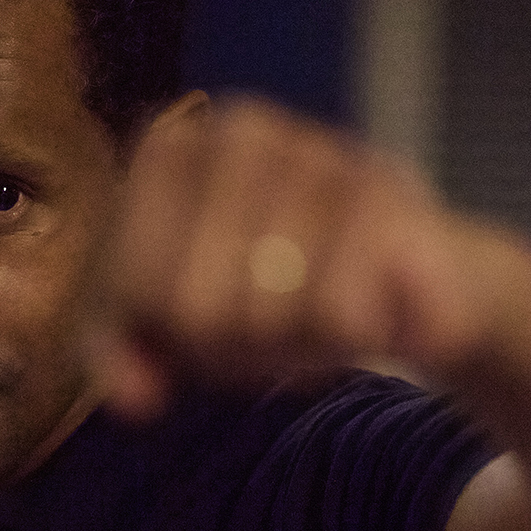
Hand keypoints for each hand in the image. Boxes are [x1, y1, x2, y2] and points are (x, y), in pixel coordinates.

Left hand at [96, 95, 530, 421]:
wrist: (407, 276)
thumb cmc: (271, 291)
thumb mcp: (173, 326)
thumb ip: (123, 356)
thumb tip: (133, 398)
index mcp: (168, 151)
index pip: (132, 287)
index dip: (166, 331)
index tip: (199, 315)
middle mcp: (239, 133)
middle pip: (196, 307)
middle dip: (230, 342)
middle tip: (268, 319)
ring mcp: (316, 150)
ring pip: (267, 314)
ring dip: (295, 342)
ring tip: (316, 307)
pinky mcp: (386, 192)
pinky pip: (338, 313)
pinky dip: (353, 335)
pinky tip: (369, 308)